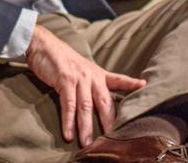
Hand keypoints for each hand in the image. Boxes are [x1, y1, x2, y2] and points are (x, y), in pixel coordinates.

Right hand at [24, 25, 145, 146]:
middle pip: (104, 102)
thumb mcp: (81, 69)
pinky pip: (68, 104)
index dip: (131, 83)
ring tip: (87, 144)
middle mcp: (91, 76)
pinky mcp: (64, 80)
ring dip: (86, 127)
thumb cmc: (61, 60)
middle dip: (108, 122)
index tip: (144, 85)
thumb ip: (91, 82)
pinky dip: (68, 120)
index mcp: (97, 73)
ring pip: (85, 106)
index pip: (118, 79)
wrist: (43, 44)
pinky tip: (68, 133)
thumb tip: (97, 100)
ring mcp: (79, 78)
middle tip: (112, 139)